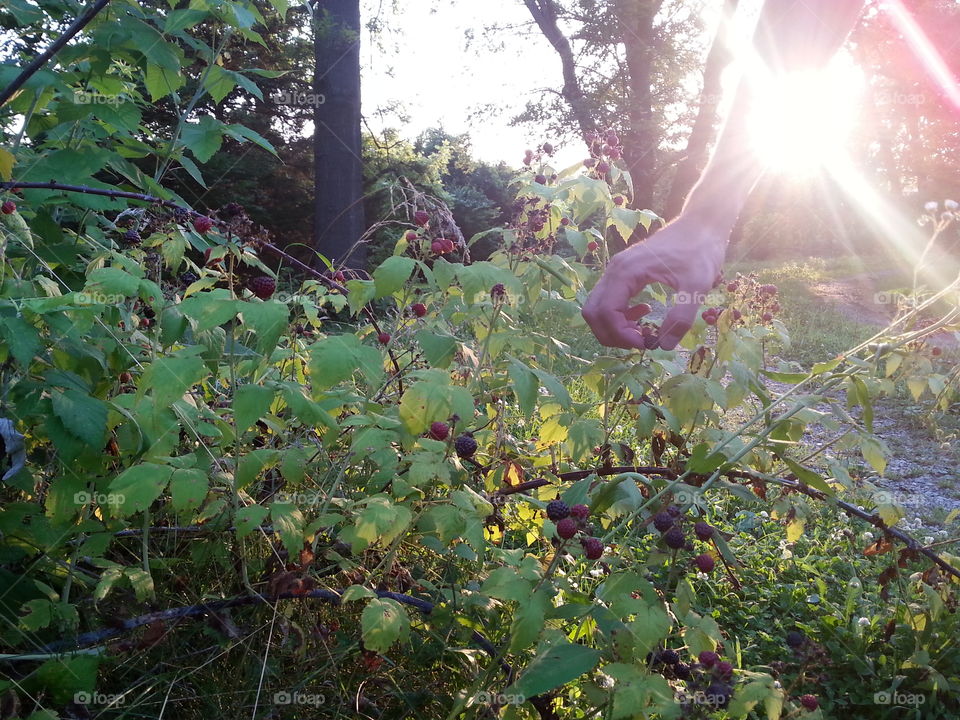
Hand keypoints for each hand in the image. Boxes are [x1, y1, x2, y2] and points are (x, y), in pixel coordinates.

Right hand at [581, 216, 727, 349]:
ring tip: (642, 331)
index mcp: (626, 272)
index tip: (646, 343)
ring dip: (614, 326)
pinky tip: (644, 312)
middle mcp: (614, 271)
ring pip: (597, 307)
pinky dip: (620, 315)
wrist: (701, 224)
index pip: (606, 312)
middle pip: (593, 312)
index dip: (621, 335)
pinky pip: (609, 299)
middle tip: (640, 342)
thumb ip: (681, 317)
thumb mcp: (697, 286)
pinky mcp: (624, 273)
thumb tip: (665, 346)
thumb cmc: (700, 251)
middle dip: (612, 335)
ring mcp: (617, 271)